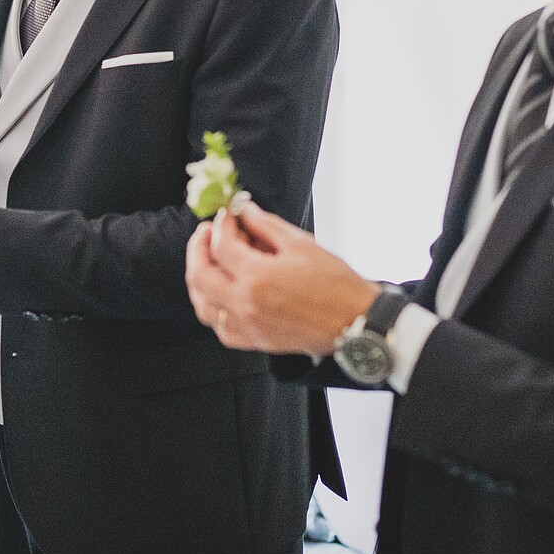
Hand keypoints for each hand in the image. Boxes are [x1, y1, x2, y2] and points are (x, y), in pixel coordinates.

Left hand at [185, 202, 378, 354]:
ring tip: (208, 261)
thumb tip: (244, 211)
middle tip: (207, 233)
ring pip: (202, 304)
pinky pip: (219, 327)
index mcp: (258, 278)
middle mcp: (246, 304)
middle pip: (199, 275)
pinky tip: (221, 292)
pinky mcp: (254, 341)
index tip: (228, 216)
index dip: (221, 225)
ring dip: (199, 278)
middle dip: (198, 248)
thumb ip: (266, 226)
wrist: (356, 323)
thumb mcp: (302, 244)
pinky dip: (212, 307)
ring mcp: (247, 326)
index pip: (221, 246)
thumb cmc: (336, 285)